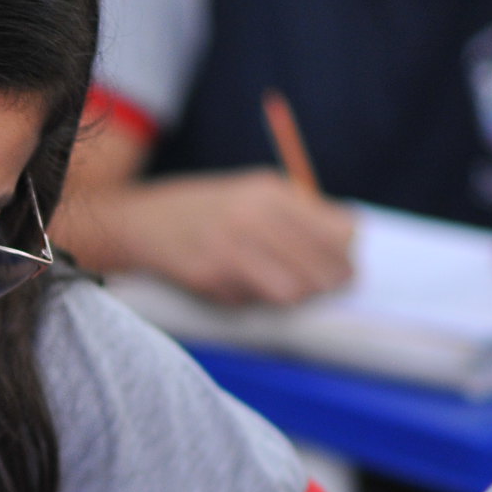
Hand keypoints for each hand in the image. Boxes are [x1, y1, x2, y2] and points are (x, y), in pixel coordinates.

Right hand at [118, 171, 355, 305]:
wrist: (141, 222)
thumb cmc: (208, 210)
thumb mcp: (254, 192)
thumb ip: (298, 212)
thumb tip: (350, 241)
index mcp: (270, 191)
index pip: (339, 230)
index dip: (347, 253)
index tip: (344, 262)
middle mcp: (253, 216)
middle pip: (323, 266)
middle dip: (331, 282)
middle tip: (329, 288)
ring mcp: (229, 247)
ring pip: (294, 291)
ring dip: (295, 295)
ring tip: (286, 287)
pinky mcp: (209, 276)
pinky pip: (254, 300)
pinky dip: (255, 298)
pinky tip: (239, 283)